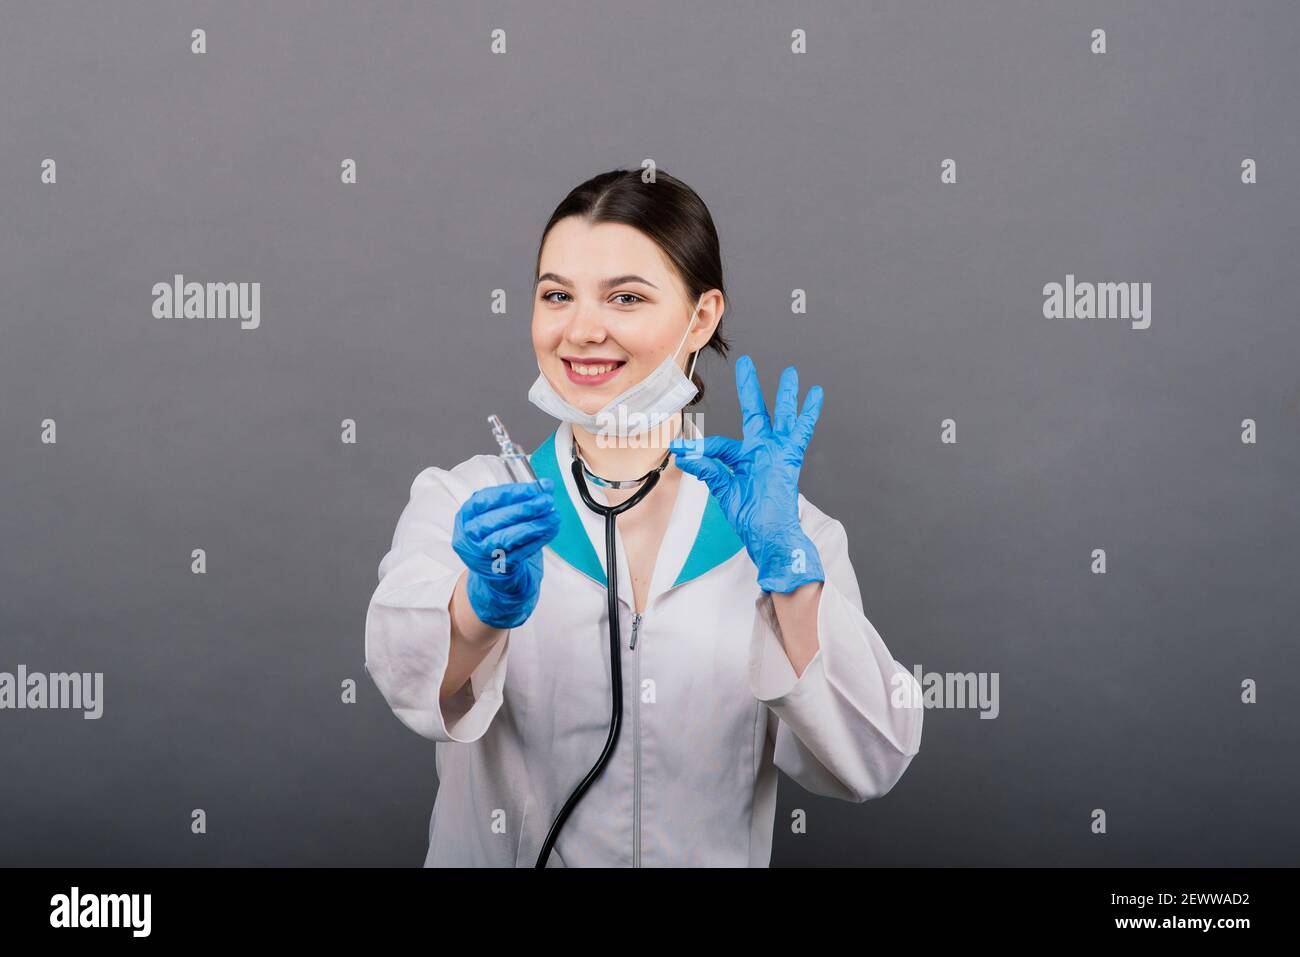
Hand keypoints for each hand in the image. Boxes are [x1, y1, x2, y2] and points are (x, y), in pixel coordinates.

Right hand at [451, 478, 559, 628]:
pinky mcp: (497, 569)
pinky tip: (550, 530)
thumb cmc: (496, 536)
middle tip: (546, 500)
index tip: (534, 487)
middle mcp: (469, 536)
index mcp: (466, 516)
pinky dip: (537, 541)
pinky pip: (520, 553)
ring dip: (534, 526)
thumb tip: (545, 486)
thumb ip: (518, 499)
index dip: (511, 493)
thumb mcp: (499, 514)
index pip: (485, 500)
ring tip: (553, 516)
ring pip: (507, 538)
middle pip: (495, 520)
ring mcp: (481, 555)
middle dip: (524, 508)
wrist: (493, 572)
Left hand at [669, 355, 825, 592]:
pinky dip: (808, 413)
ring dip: (784, 394)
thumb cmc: (751, 518)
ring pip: (782, 416)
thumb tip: (683, 454)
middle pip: (755, 412)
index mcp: (743, 459)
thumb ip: (707, 469)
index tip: (677, 447)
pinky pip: (801, 431)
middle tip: (746, 363)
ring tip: (790, 373)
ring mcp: (777, 453)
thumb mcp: (724, 491)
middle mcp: (761, 451)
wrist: (769, 536)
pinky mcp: (790, 458)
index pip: (719, 444)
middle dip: (750, 388)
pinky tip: (815, 394)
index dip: (697, 447)